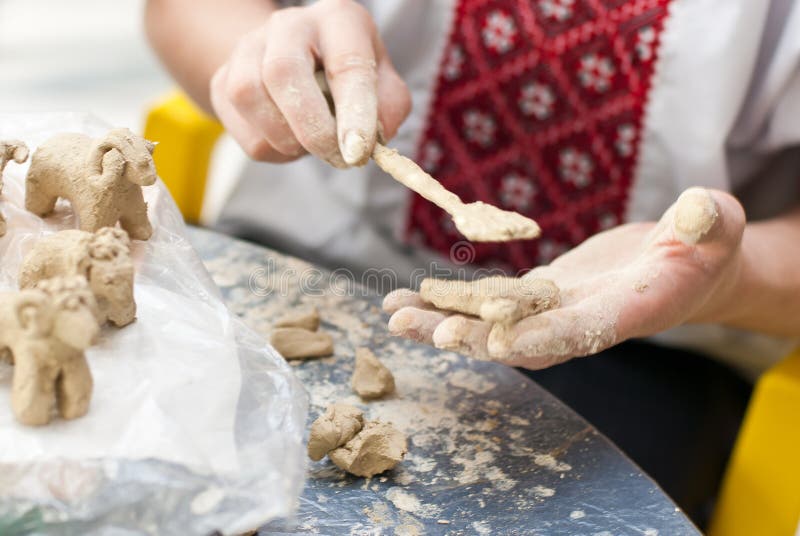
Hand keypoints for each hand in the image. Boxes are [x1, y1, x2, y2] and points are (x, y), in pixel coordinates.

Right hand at [210, 0, 410, 166]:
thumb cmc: (346, 75)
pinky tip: (291, 141)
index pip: (346, 62)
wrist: (294, 63)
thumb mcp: (382, 82)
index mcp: (337, 19)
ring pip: (252, 100)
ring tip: (314, 144)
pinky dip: (273, 150)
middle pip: (283, 72)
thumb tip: (373, 139)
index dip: (354, 110)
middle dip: (312, 129)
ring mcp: (247, 49)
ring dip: (289, 141)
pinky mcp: (223, 82)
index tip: (359, 150)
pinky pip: (244, 132)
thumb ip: (389, 107)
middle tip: (337, 158)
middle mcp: (288, 25)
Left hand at [383, 188, 746, 368]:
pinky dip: (449, 301)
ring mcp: (555, 312)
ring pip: (493, 325)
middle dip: (473, 337)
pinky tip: (409, 296)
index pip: (583, 331)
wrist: (684, 267)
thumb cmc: (707, 245)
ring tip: (392, 313)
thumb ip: (707, 224)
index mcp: (628, 312)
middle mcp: (584, 323)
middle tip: (422, 327)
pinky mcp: (538, 295)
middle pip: (522, 340)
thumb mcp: (716, 227)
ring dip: (443, 322)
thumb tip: (701, 211)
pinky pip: (488, 304)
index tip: (499, 342)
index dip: (543, 337)